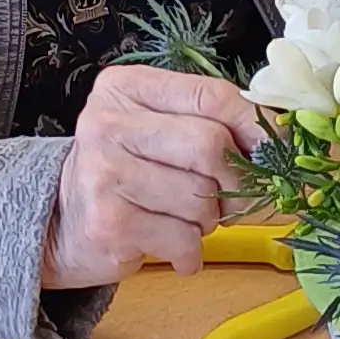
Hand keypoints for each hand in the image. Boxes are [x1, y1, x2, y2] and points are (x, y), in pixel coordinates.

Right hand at [41, 63, 265, 287]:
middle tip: (231, 197)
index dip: (255, 125)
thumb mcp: (155, 128)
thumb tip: (280, 139)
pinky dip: (191, 251)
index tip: (274, 149)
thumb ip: (208, 120)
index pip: (210, 95)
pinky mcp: (109, 223)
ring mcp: (105, 174)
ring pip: (200, 198)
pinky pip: (183, 238)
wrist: (59, 221)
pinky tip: (173, 245)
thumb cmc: (122, 171)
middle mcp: (108, 123)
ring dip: (210, 220)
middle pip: (209, 145)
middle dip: (235, 180)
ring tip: (188, 220)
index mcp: (125, 87)